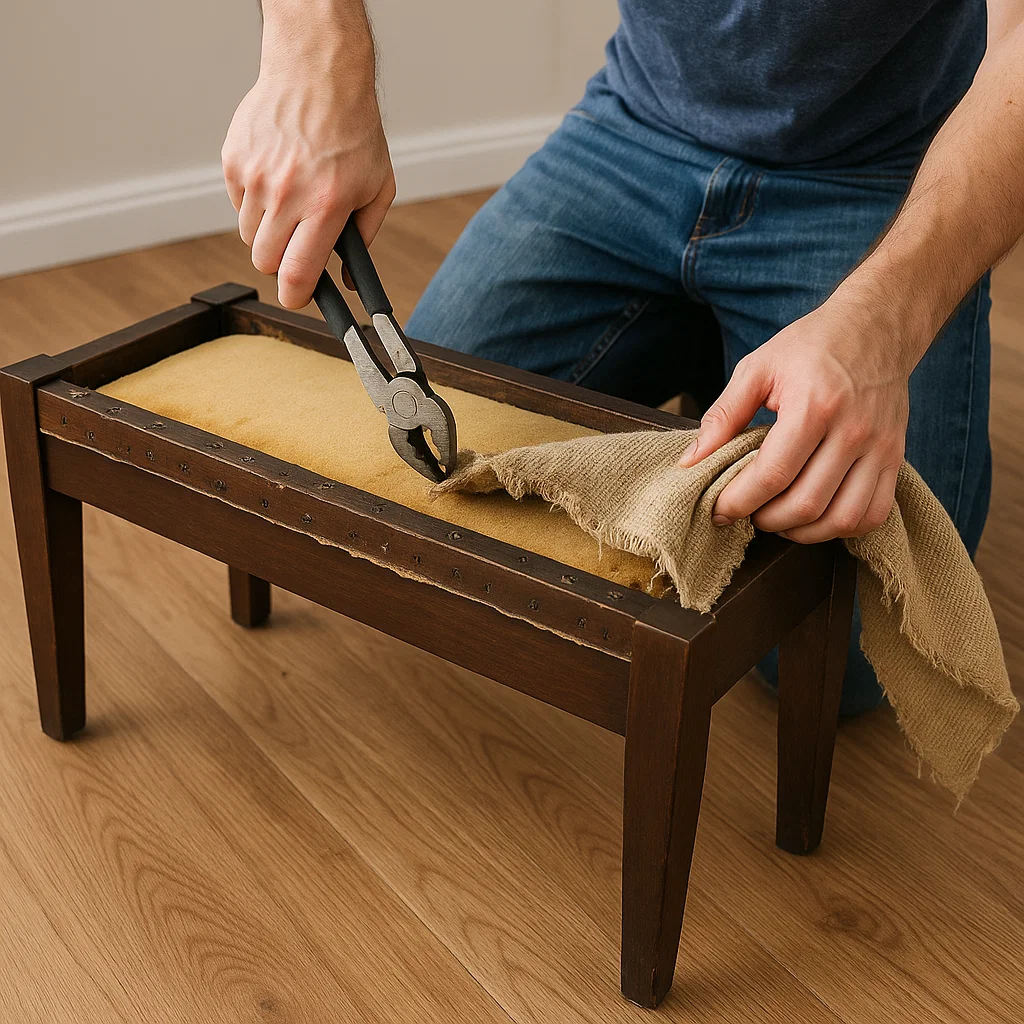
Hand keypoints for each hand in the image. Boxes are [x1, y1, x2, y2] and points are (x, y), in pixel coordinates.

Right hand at [221, 26, 394, 308]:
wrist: (318, 74)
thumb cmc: (353, 132)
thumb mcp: (377, 187)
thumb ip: (364, 238)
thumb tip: (351, 282)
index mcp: (325, 205)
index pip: (297, 273)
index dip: (296, 296)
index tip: (299, 298)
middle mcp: (287, 193)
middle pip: (265, 262)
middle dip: (281, 265)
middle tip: (298, 250)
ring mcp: (256, 177)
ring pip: (250, 236)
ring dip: (269, 233)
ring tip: (291, 206)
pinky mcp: (234, 161)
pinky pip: (238, 205)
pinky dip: (255, 203)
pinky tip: (277, 179)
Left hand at [679, 297, 912, 542]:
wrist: (877, 326)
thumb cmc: (812, 345)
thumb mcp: (757, 368)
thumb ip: (723, 416)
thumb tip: (691, 461)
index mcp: (814, 406)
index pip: (773, 475)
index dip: (740, 501)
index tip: (719, 510)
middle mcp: (853, 431)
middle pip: (806, 504)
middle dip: (766, 520)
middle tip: (746, 513)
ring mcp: (880, 447)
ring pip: (842, 518)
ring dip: (802, 532)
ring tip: (777, 519)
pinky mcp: (895, 458)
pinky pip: (874, 513)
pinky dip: (841, 528)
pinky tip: (815, 518)